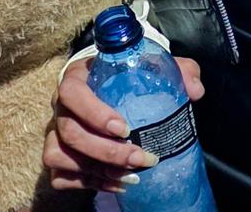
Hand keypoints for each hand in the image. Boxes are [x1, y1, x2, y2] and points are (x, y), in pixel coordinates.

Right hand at [43, 55, 204, 192]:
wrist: (109, 88)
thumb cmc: (130, 75)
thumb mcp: (156, 65)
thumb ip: (179, 70)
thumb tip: (195, 91)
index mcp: (77, 78)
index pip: (72, 93)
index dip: (94, 113)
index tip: (125, 129)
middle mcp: (60, 107)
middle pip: (70, 133)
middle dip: (108, 152)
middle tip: (143, 159)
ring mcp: (55, 133)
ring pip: (60, 157)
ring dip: (99, 170)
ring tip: (132, 175)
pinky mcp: (57, 157)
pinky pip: (62, 177)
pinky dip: (90, 184)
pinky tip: (119, 183)